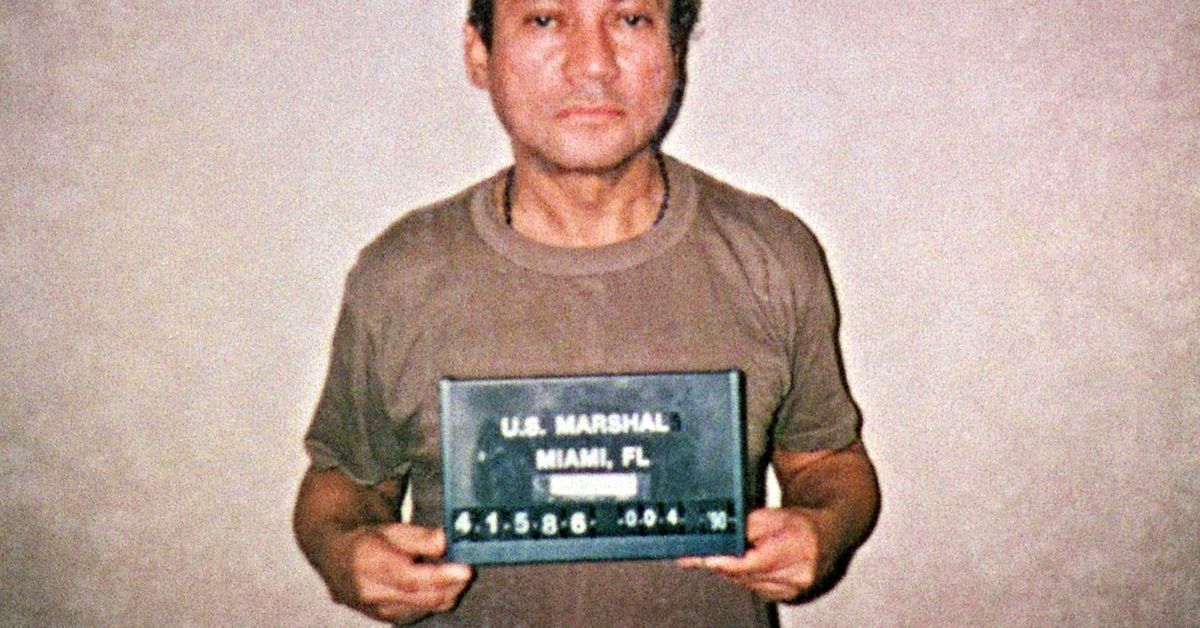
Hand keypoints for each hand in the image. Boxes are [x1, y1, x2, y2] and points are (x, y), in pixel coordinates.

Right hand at [323, 523, 472, 623]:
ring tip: (452, 568)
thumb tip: (447, 540)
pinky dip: (438, 596)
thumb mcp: (391, 528)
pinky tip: (439, 581)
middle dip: (454, 583)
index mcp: (367, 563)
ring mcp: (380, 611)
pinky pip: (425, 611)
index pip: (409, 578)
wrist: (339, 561)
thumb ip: (420, 536)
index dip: (440, 576)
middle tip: (469, 563)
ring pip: (429, 606)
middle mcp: (371, 593)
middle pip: (424, 596)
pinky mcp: (390, 620)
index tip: (466, 569)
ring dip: (449, 589)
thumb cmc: (369, 540)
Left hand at [677, 507, 827, 601]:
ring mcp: (794, 588)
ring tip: (732, 554)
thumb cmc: (801, 523)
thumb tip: (719, 536)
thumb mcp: (772, 514)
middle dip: (724, 563)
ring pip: (748, 584)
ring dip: (734, 571)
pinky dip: (747, 577)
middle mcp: (797, 574)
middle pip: (746, 575)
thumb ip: (745, 526)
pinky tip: (747, 565)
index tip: (702, 558)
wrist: (825, 536)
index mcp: (796, 548)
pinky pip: (756, 589)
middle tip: (705, 553)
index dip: (724, 561)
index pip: (750, 562)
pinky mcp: (788, 596)